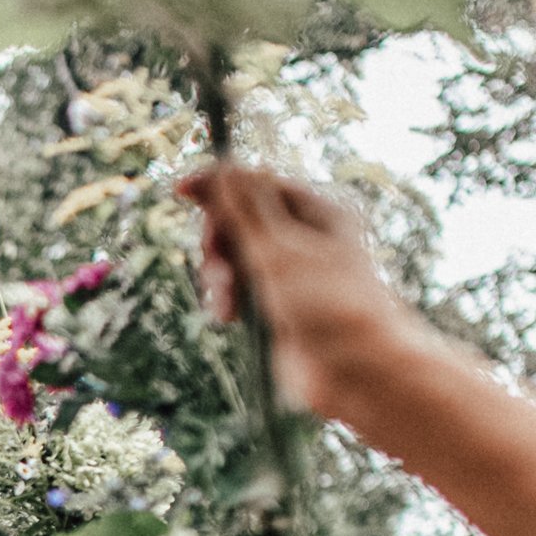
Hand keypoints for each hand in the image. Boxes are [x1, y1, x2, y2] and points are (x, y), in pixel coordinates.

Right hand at [175, 168, 407, 418]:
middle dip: (219, 243)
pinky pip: (239, 290)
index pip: (256, 184)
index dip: (219, 185)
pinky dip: (227, 299)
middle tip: (217, 265)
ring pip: (234, 258)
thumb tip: (225, 166)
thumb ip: (245, 207)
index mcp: (316, 212)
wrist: (354, 370)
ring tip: (227, 304)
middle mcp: (304, 238)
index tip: (181, 190)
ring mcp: (290, 273)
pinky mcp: (278, 305)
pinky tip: (229, 317)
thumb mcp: (277, 248)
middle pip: (238, 220)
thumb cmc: (326, 304)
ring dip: (220, 277)